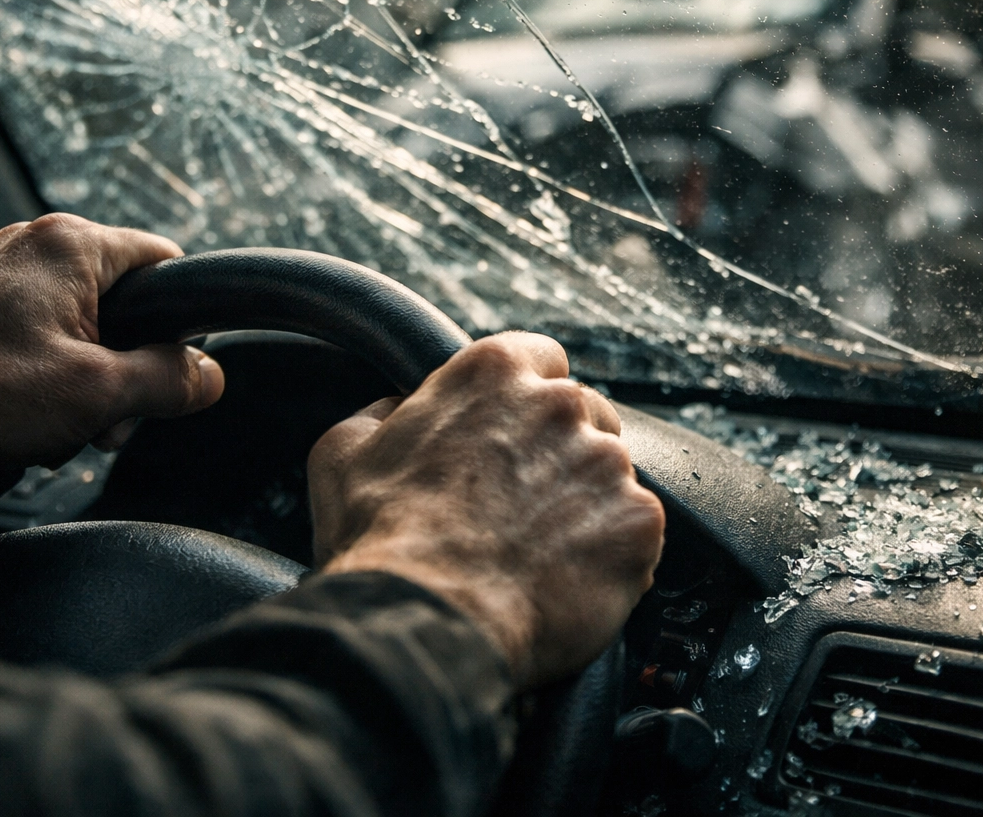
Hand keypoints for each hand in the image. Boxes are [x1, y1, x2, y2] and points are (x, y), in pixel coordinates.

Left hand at [0, 213, 224, 498]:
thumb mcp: (100, 395)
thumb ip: (171, 381)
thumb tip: (209, 376)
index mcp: (70, 246)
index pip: (165, 263)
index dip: (180, 323)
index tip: (169, 370)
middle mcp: (23, 244)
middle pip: (110, 306)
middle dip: (113, 373)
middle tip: (99, 423)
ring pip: (58, 329)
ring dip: (64, 386)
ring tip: (37, 430)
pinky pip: (7, 340)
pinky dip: (15, 382)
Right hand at [308, 332, 664, 687]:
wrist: (427, 621)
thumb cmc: (382, 542)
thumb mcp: (344, 452)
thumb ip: (384, 411)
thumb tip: (399, 408)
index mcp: (495, 372)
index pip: (542, 360)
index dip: (528, 400)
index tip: (515, 435)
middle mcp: (561, 405)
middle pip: (586, 414)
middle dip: (561, 454)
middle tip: (523, 506)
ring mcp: (606, 463)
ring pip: (611, 476)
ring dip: (585, 507)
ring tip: (539, 554)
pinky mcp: (638, 522)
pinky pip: (635, 533)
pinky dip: (611, 557)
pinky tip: (566, 581)